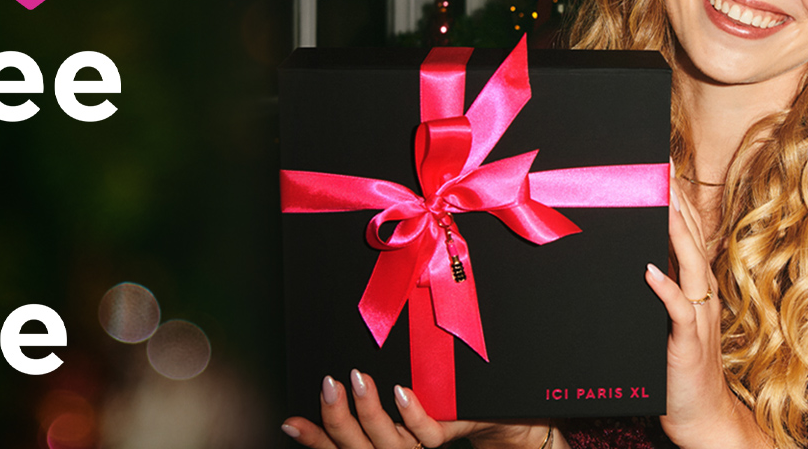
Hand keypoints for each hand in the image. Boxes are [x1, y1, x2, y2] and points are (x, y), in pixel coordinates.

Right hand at [280, 369, 551, 448]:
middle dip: (338, 420)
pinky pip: (429, 435)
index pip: (344, 447)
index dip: (316, 439)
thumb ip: (389, 395)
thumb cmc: (465, 404)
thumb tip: (351, 365)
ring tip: (358, 380)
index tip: (291, 422)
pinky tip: (403, 393)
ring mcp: (428, 447)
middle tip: (327, 385)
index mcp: (389, 442)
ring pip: (391, 444)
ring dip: (371, 413)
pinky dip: (414, 415)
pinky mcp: (454, 435)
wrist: (516, 422)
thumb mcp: (422, 395)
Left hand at [644, 189, 767, 447]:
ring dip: (676, 232)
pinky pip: (680, 311)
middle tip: (661, 166)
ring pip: (690, 266)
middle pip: (692, 240)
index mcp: (696, 289)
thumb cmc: (677, 371)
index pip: (688, 236)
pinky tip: (650, 270)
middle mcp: (702, 297)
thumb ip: (656, 294)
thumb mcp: (665, 324)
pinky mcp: (688, 345)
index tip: (662, 168)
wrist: (702, 419)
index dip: (677, 202)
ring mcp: (698, 320)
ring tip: (662, 200)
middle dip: (677, 202)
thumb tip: (637, 258)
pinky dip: (666, 289)